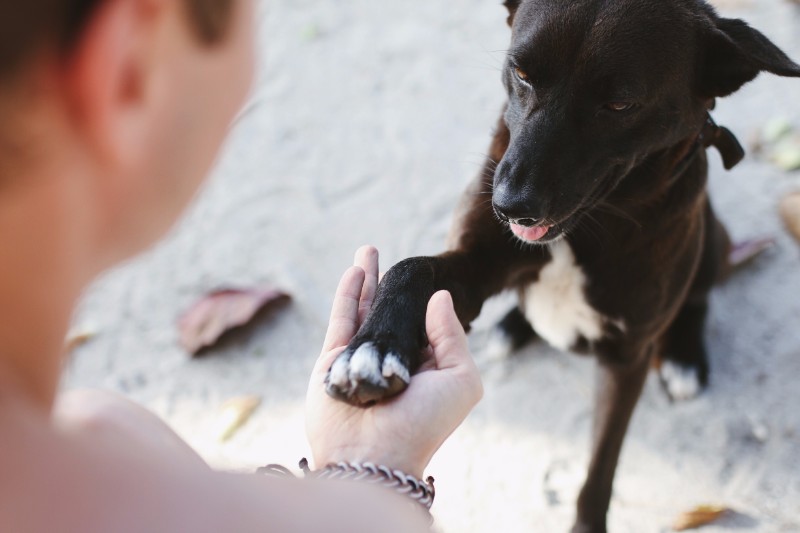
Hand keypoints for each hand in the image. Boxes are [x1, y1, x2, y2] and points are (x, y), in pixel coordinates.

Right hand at [306, 246, 482, 478]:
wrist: (374, 455)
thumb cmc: (424, 424)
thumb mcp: (460, 381)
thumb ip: (451, 336)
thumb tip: (438, 297)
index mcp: (424, 366)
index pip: (424, 325)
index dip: (425, 301)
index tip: (428, 275)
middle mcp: (392, 360)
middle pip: (392, 312)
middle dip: (391, 284)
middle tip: (392, 259)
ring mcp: (361, 358)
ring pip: (364, 309)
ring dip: (366, 278)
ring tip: (368, 250)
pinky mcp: (334, 359)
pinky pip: (343, 318)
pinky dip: (348, 293)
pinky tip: (355, 270)